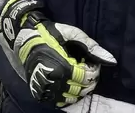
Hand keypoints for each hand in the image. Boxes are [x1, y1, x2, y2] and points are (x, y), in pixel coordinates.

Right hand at [0, 0, 114, 106]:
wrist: (23, 38)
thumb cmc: (48, 33)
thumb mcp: (70, 33)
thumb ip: (91, 46)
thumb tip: (111, 60)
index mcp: (62, 66)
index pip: (88, 77)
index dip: (94, 71)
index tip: (91, 62)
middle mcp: (54, 81)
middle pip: (82, 89)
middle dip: (89, 80)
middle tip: (85, 68)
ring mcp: (46, 88)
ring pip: (72, 97)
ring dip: (80, 88)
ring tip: (77, 75)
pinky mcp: (40, 92)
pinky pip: (60, 101)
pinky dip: (68, 95)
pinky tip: (68, 83)